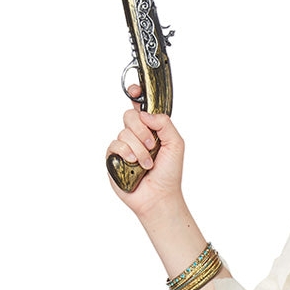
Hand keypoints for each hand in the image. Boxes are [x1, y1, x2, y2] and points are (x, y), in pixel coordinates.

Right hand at [106, 83, 185, 216]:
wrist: (159, 197)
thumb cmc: (169, 174)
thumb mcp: (176, 144)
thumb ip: (164, 123)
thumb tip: (145, 114)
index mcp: (151, 129)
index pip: (140, 106)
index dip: (136, 95)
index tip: (135, 92)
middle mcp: (136, 135)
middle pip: (129, 116)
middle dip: (141, 130)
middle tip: (152, 145)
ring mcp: (124, 146)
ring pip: (124, 132)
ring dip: (138, 149)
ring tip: (147, 163)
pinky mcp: (113, 157)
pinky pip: (114, 144)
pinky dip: (126, 153)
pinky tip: (134, 164)